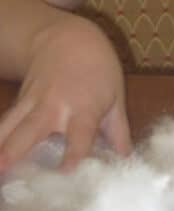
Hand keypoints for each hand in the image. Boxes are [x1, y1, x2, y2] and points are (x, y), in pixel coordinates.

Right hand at [0, 14, 131, 172]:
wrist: (68, 38)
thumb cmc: (99, 67)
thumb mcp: (115, 95)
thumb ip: (118, 130)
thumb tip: (125, 159)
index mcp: (84, 107)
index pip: (79, 133)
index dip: (73, 153)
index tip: (66, 173)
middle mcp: (54, 106)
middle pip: (31, 129)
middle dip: (14, 150)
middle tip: (1, 169)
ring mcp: (32, 103)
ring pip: (8, 126)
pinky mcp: (18, 102)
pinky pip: (4, 123)